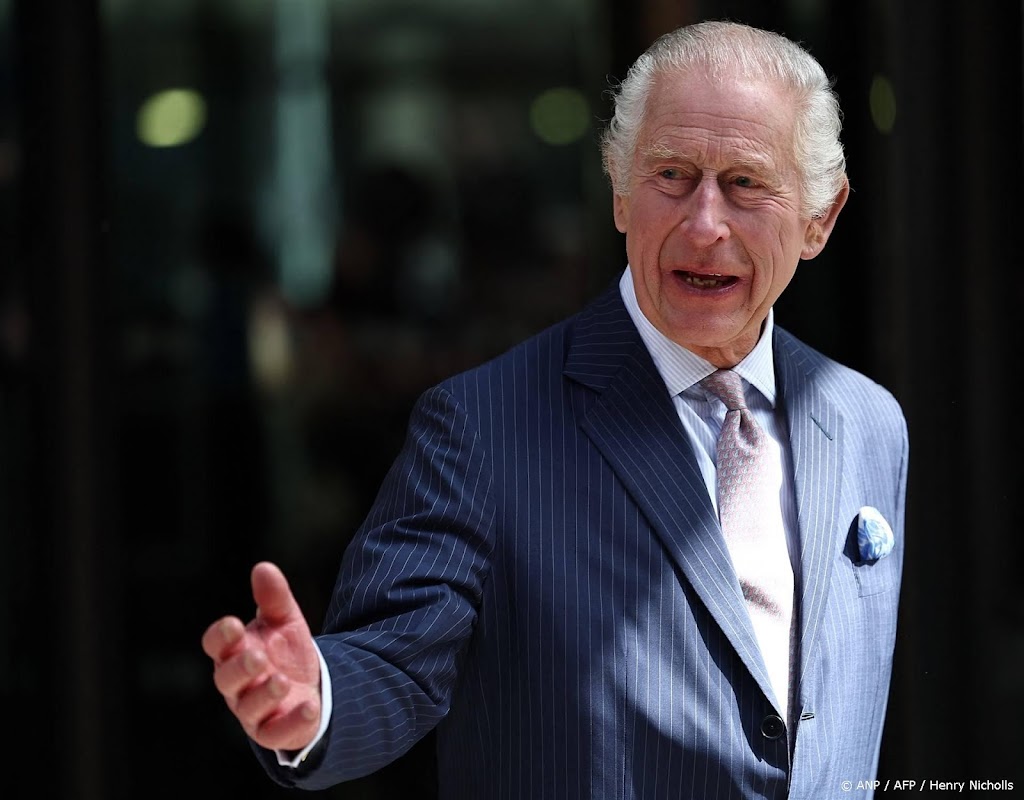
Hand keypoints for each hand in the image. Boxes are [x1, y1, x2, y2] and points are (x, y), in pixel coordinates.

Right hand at [202, 561, 321, 751]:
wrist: (309, 685)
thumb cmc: (284, 650)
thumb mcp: (284, 620)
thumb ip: (273, 597)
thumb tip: (263, 567)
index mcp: (233, 652)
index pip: (216, 644)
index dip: (221, 636)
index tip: (234, 624)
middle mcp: (237, 683)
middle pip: (226, 678)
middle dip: (240, 668)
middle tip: (258, 657)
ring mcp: (252, 710)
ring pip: (248, 707)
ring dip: (264, 694)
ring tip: (281, 680)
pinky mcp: (272, 730)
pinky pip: (276, 732)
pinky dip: (291, 721)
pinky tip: (309, 706)